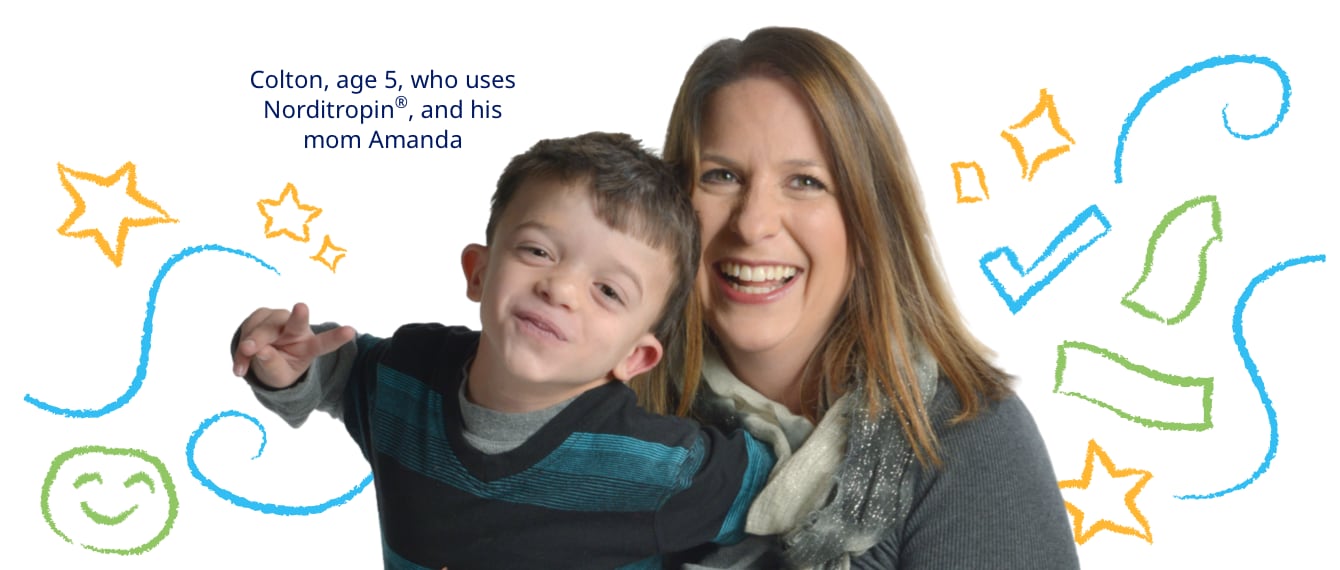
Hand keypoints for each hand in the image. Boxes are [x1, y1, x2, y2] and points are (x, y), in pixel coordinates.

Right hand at [231, 302, 354, 388]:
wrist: (261, 358)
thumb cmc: (277, 368)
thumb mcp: (278, 376)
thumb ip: (272, 365)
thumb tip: (260, 350)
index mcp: (309, 346)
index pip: (325, 344)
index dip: (337, 338)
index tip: (351, 331)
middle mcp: (297, 329)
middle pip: (296, 323)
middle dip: (299, 316)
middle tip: (302, 307)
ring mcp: (279, 320)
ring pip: (264, 329)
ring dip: (249, 349)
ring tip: (241, 370)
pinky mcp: (262, 315)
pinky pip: (246, 331)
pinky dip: (240, 350)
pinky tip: (240, 366)